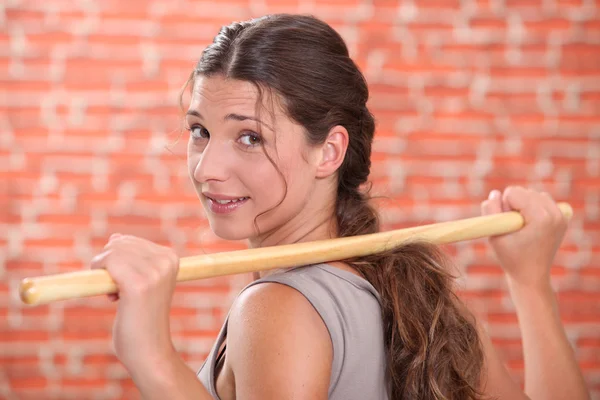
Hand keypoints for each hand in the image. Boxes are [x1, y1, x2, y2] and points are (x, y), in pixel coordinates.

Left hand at [91, 234, 179, 371]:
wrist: (149, 351)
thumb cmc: (141, 319)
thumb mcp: (143, 280)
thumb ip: (133, 257)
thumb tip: (115, 237)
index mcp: (171, 258)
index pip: (129, 241)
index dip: (119, 263)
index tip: (129, 285)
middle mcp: (166, 261)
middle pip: (119, 244)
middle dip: (109, 265)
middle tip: (120, 291)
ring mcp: (154, 272)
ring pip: (111, 252)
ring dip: (104, 272)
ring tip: (119, 295)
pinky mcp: (138, 284)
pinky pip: (107, 261)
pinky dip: (100, 274)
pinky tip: (112, 296)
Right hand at [481, 186, 567, 287]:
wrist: (531, 276)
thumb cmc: (510, 258)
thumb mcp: (494, 235)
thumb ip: (491, 211)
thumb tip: (495, 193)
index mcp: (541, 217)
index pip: (514, 192)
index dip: (503, 207)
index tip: (506, 225)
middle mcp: (555, 213)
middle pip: (524, 191)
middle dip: (513, 205)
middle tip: (513, 227)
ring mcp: (561, 216)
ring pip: (534, 194)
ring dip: (523, 205)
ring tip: (521, 226)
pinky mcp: (562, 218)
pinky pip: (543, 200)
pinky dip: (533, 207)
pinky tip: (531, 223)